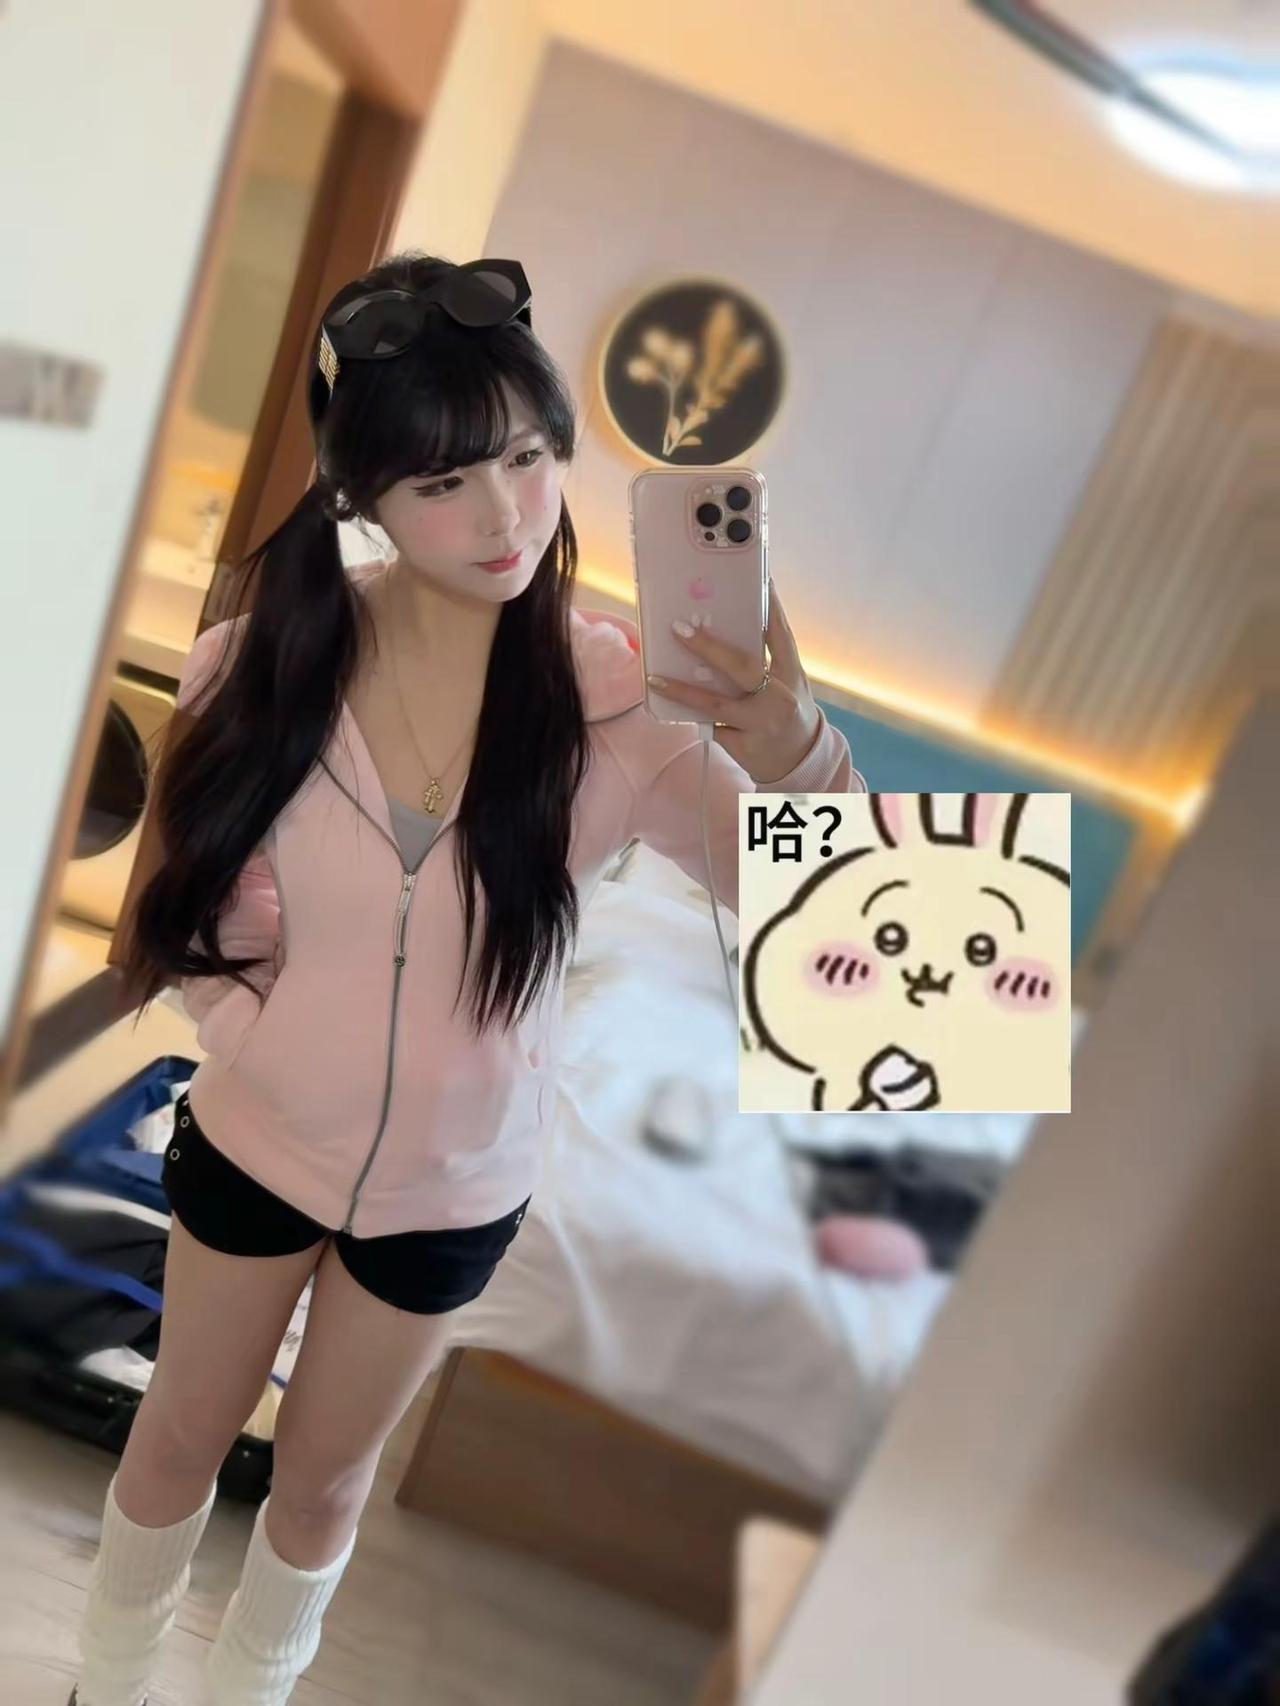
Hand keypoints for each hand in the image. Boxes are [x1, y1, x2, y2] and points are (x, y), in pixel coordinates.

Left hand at [646, 580, 820, 783]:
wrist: (799, 764)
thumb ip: (765, 661)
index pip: (781, 634)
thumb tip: (721, 629)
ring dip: (681, 690)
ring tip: (654, 677)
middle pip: (742, 666)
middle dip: (708, 646)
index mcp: (792, 675)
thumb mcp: (787, 684)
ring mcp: (761, 724)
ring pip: (716, 704)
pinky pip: (710, 725)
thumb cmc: (785, 713)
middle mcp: (779, 698)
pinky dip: (692, 714)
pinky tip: (668, 703)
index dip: (770, 606)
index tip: (758, 577)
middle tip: (679, 628)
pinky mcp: (744, 746)